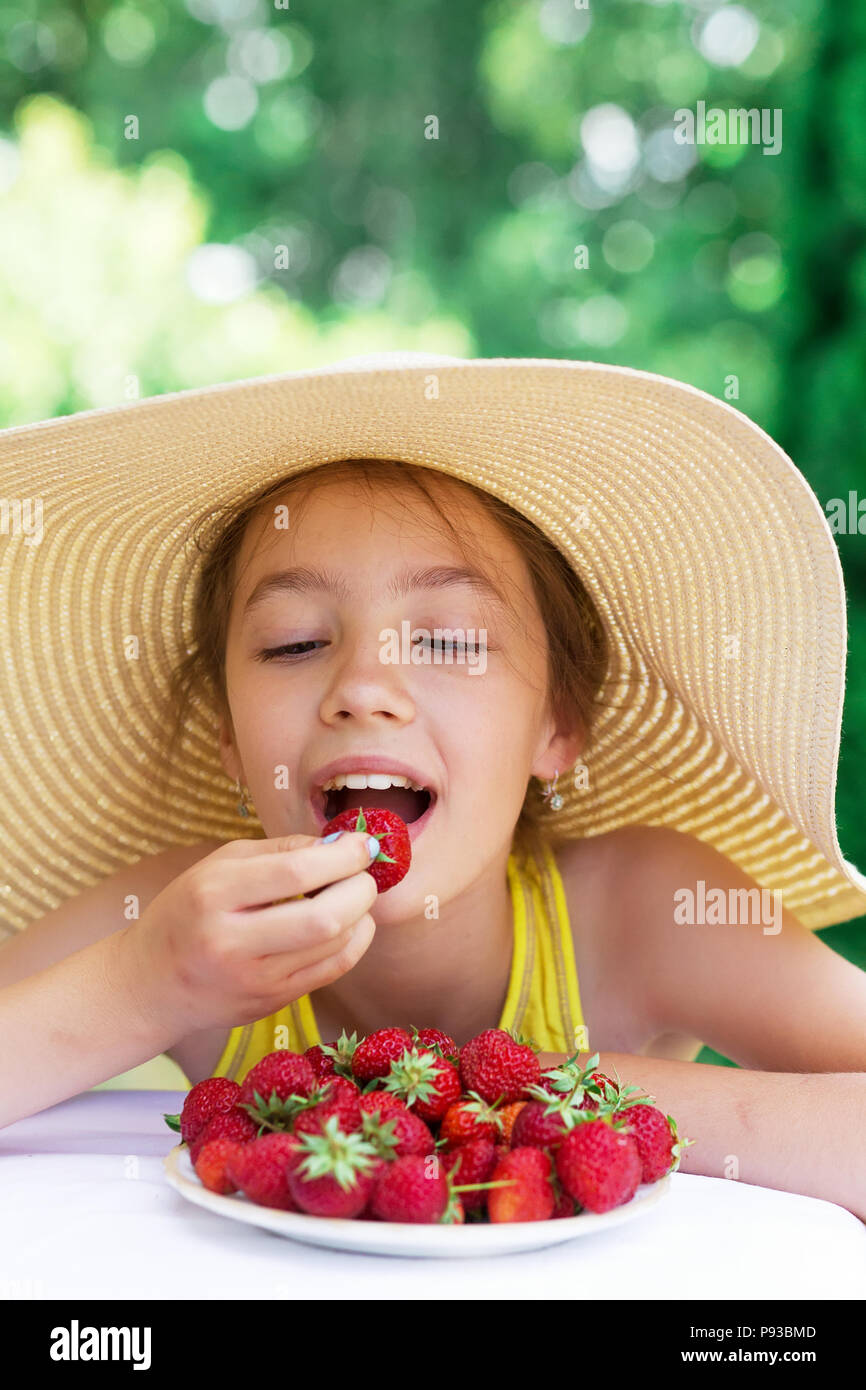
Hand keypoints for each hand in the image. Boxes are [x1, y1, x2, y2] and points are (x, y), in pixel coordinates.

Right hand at [117, 832, 378, 1033]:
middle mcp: (231, 941)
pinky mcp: (271, 1002)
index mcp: (213, 894)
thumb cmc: (188, 912)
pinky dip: (354, 941)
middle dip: (360, 889)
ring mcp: (253, 979)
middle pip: (324, 917)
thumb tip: (340, 844)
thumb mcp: (218, 866)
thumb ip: (279, 851)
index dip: (342, 856)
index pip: (295, 872)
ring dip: (361, 914)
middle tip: (364, 873)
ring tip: (354, 895)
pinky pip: (332, 970)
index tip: (362, 844)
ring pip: (334, 945)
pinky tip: (351, 924)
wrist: (152, 984)